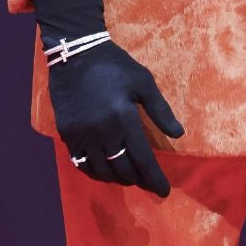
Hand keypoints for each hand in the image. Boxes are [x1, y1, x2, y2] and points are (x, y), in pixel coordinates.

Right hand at [49, 38, 184, 197]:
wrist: (74, 54)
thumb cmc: (114, 65)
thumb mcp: (143, 82)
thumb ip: (160, 110)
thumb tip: (178, 134)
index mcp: (124, 118)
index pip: (142, 158)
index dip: (154, 178)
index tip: (163, 192)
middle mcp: (102, 131)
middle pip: (122, 168)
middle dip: (138, 180)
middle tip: (148, 184)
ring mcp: (81, 134)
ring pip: (101, 170)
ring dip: (117, 178)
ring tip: (129, 178)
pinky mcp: (67, 133)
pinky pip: (81, 162)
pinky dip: (95, 172)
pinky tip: (105, 171)